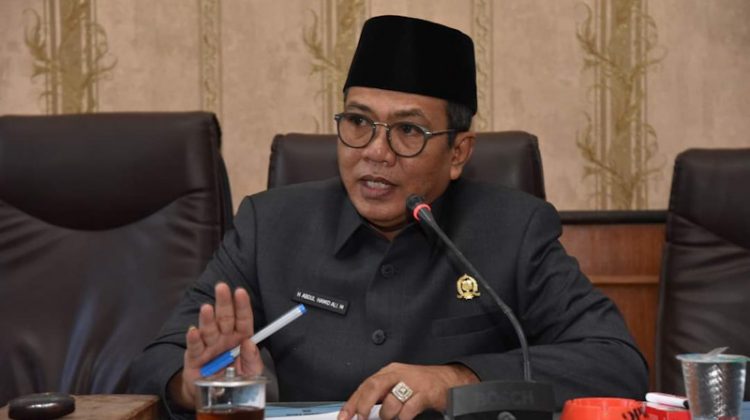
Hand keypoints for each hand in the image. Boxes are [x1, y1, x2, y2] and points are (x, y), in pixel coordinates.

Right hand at [168, 282, 263, 408]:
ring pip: (208, 329)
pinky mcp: (194, 357)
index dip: (242, 305)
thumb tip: (250, 343)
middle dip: (224, 302)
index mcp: (240, 337)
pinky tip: (193, 330)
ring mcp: (209, 346)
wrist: (214, 398)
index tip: (240, 292)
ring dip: (207, 318)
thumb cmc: (235, 381)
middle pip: (225, 317)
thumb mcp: (251, 372)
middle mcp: (224, 338)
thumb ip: (252, 358)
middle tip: (222, 288)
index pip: (243, 318)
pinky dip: (193, 338)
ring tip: (207, 309)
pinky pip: (194, 346)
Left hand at [338, 363, 478, 419]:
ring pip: (391, 401)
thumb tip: (361, 411)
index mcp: (390, 371)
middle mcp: (399, 373)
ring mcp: (413, 382)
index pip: (365, 384)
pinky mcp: (426, 393)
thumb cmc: (422, 384)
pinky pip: (408, 409)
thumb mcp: (398, 384)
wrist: (449, 380)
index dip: (352, 401)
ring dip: (387, 415)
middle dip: (363, 405)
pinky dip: (403, 417)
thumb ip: (381, 394)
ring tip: (392, 417)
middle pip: (374, 386)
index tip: (344, 416)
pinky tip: (405, 417)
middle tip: (360, 418)